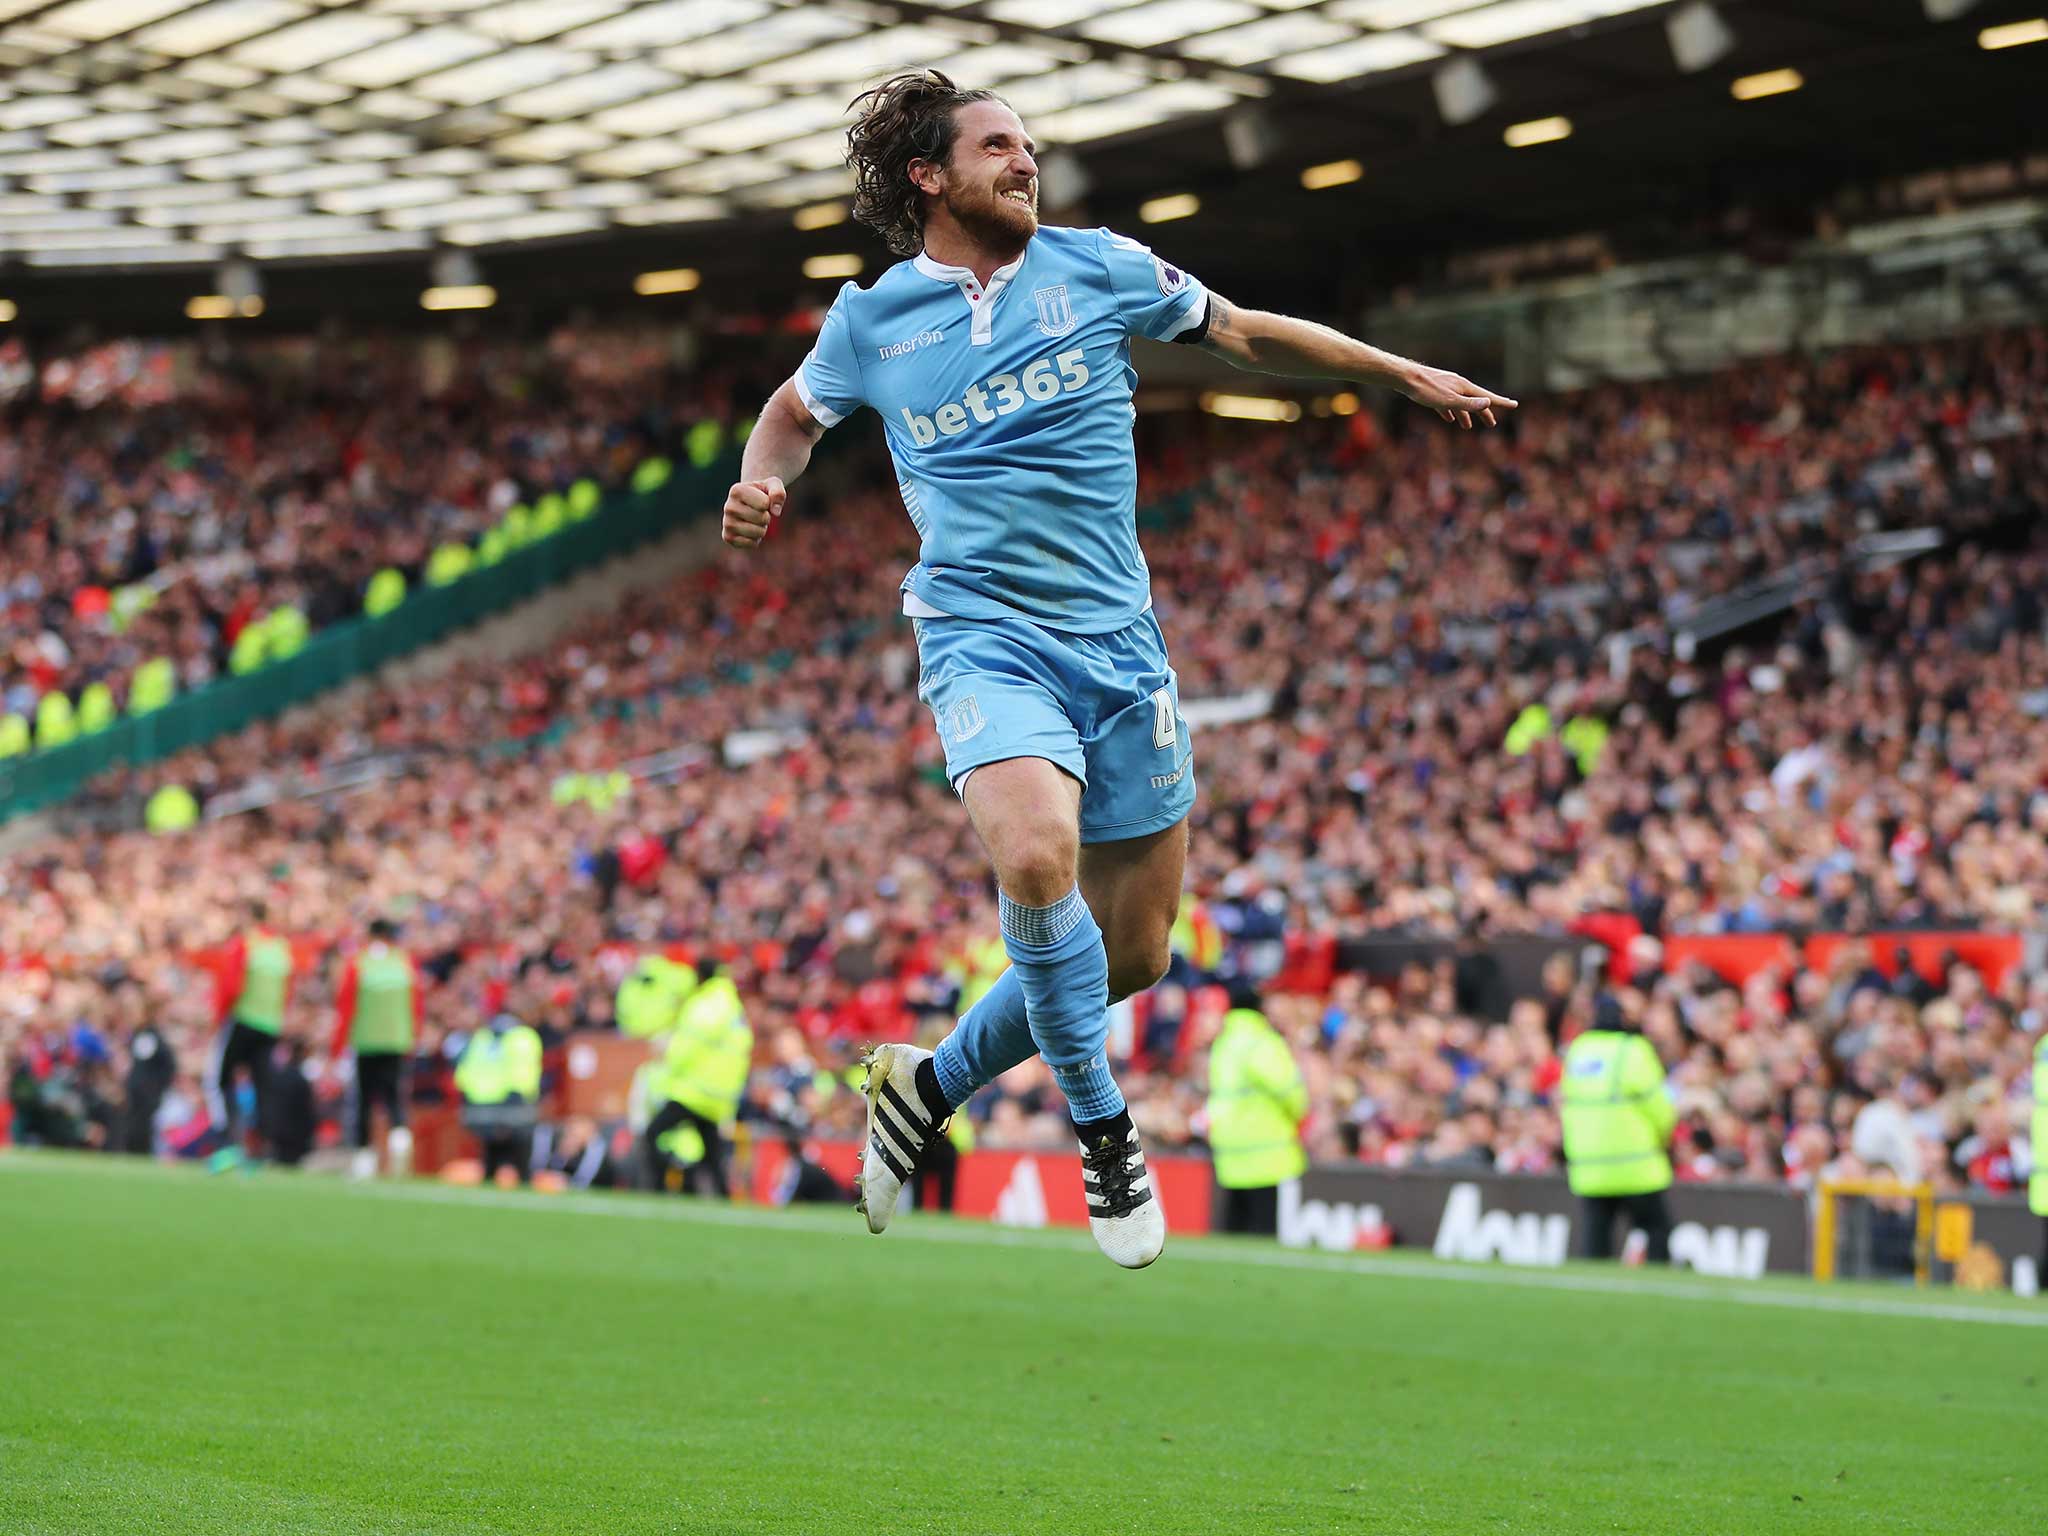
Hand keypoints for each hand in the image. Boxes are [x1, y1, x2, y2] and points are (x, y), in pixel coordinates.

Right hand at [721, 477, 785, 548]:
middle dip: (767, 516)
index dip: (769, 503)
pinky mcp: (728, 538)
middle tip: (759, 512)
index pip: (765, 503)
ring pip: (759, 532)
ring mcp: (727, 523)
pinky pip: (753, 544)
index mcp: (737, 490)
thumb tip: (776, 512)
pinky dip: (756, 539)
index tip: (762, 499)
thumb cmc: (762, 493)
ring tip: (754, 520)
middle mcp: (728, 507)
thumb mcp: (773, 485)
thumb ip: (778, 492)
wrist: (747, 503)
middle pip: (762, 518)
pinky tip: (750, 530)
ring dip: (762, 528)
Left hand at [1401, 364, 1518, 428]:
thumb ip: (1468, 403)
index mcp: (1464, 387)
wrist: (1405, 378)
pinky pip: (1447, 403)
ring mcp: (1447, 388)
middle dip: (1483, 413)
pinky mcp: (1435, 391)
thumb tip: (1488, 403)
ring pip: (1460, 403)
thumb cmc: (1426, 390)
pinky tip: (1449, 419)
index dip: (1501, 402)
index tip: (1514, 405)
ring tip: (1467, 427)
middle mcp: (1458, 386)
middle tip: (1491, 424)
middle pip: (1475, 401)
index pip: (1487, 397)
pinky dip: (1451, 411)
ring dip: (1465, 415)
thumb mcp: (1449, 400)